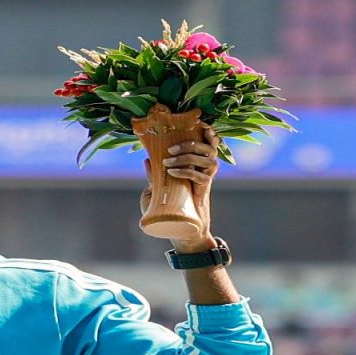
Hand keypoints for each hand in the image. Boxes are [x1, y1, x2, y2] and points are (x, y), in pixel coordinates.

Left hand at [140, 124, 220, 251]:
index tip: (198, 123)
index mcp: (196, 163)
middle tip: (169, 150)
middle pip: (208, 147)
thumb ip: (154, 175)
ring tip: (167, 163)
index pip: (207, 142)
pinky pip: (201, 176)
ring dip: (186, 156)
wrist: (180, 229)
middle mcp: (205, 168)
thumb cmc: (168, 210)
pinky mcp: (205, 190)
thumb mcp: (156, 190)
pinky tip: (173, 173)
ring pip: (207, 159)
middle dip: (190, 143)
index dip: (207, 131)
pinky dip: (186, 171)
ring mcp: (207, 178)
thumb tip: (147, 159)